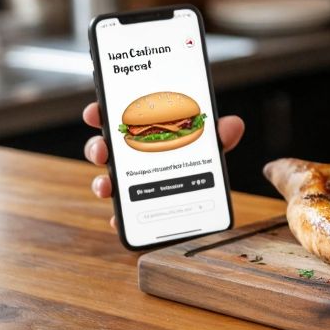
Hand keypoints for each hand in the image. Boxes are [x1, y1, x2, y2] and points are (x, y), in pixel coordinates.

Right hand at [81, 102, 243, 230]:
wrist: (205, 199)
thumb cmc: (199, 158)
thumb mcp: (211, 143)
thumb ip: (220, 134)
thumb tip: (233, 125)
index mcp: (146, 131)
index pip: (117, 117)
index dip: (101, 113)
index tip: (95, 111)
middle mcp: (133, 156)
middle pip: (104, 148)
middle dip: (96, 147)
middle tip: (103, 150)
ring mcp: (132, 182)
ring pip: (107, 179)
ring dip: (101, 182)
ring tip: (108, 185)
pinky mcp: (137, 207)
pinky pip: (122, 212)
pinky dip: (118, 216)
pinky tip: (119, 218)